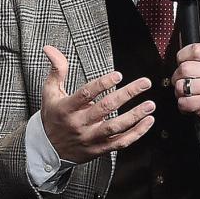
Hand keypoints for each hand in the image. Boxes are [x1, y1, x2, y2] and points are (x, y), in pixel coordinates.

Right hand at [40, 45, 155, 162]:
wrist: (49, 149)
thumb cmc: (53, 117)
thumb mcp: (50, 92)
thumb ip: (56, 70)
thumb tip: (51, 49)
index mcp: (66, 108)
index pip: (85, 94)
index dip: (102, 84)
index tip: (118, 75)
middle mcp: (79, 124)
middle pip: (105, 108)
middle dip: (127, 94)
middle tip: (144, 83)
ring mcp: (90, 138)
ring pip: (115, 127)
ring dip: (135, 116)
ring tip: (150, 105)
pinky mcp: (99, 149)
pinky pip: (121, 143)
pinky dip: (136, 133)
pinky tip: (147, 122)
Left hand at [172, 43, 199, 133]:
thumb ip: (196, 61)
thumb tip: (178, 59)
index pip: (195, 49)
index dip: (183, 56)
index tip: (182, 63)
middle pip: (184, 68)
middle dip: (177, 78)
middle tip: (183, 83)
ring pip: (181, 86)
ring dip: (179, 93)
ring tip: (188, 95)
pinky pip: (184, 102)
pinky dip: (183, 105)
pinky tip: (190, 104)